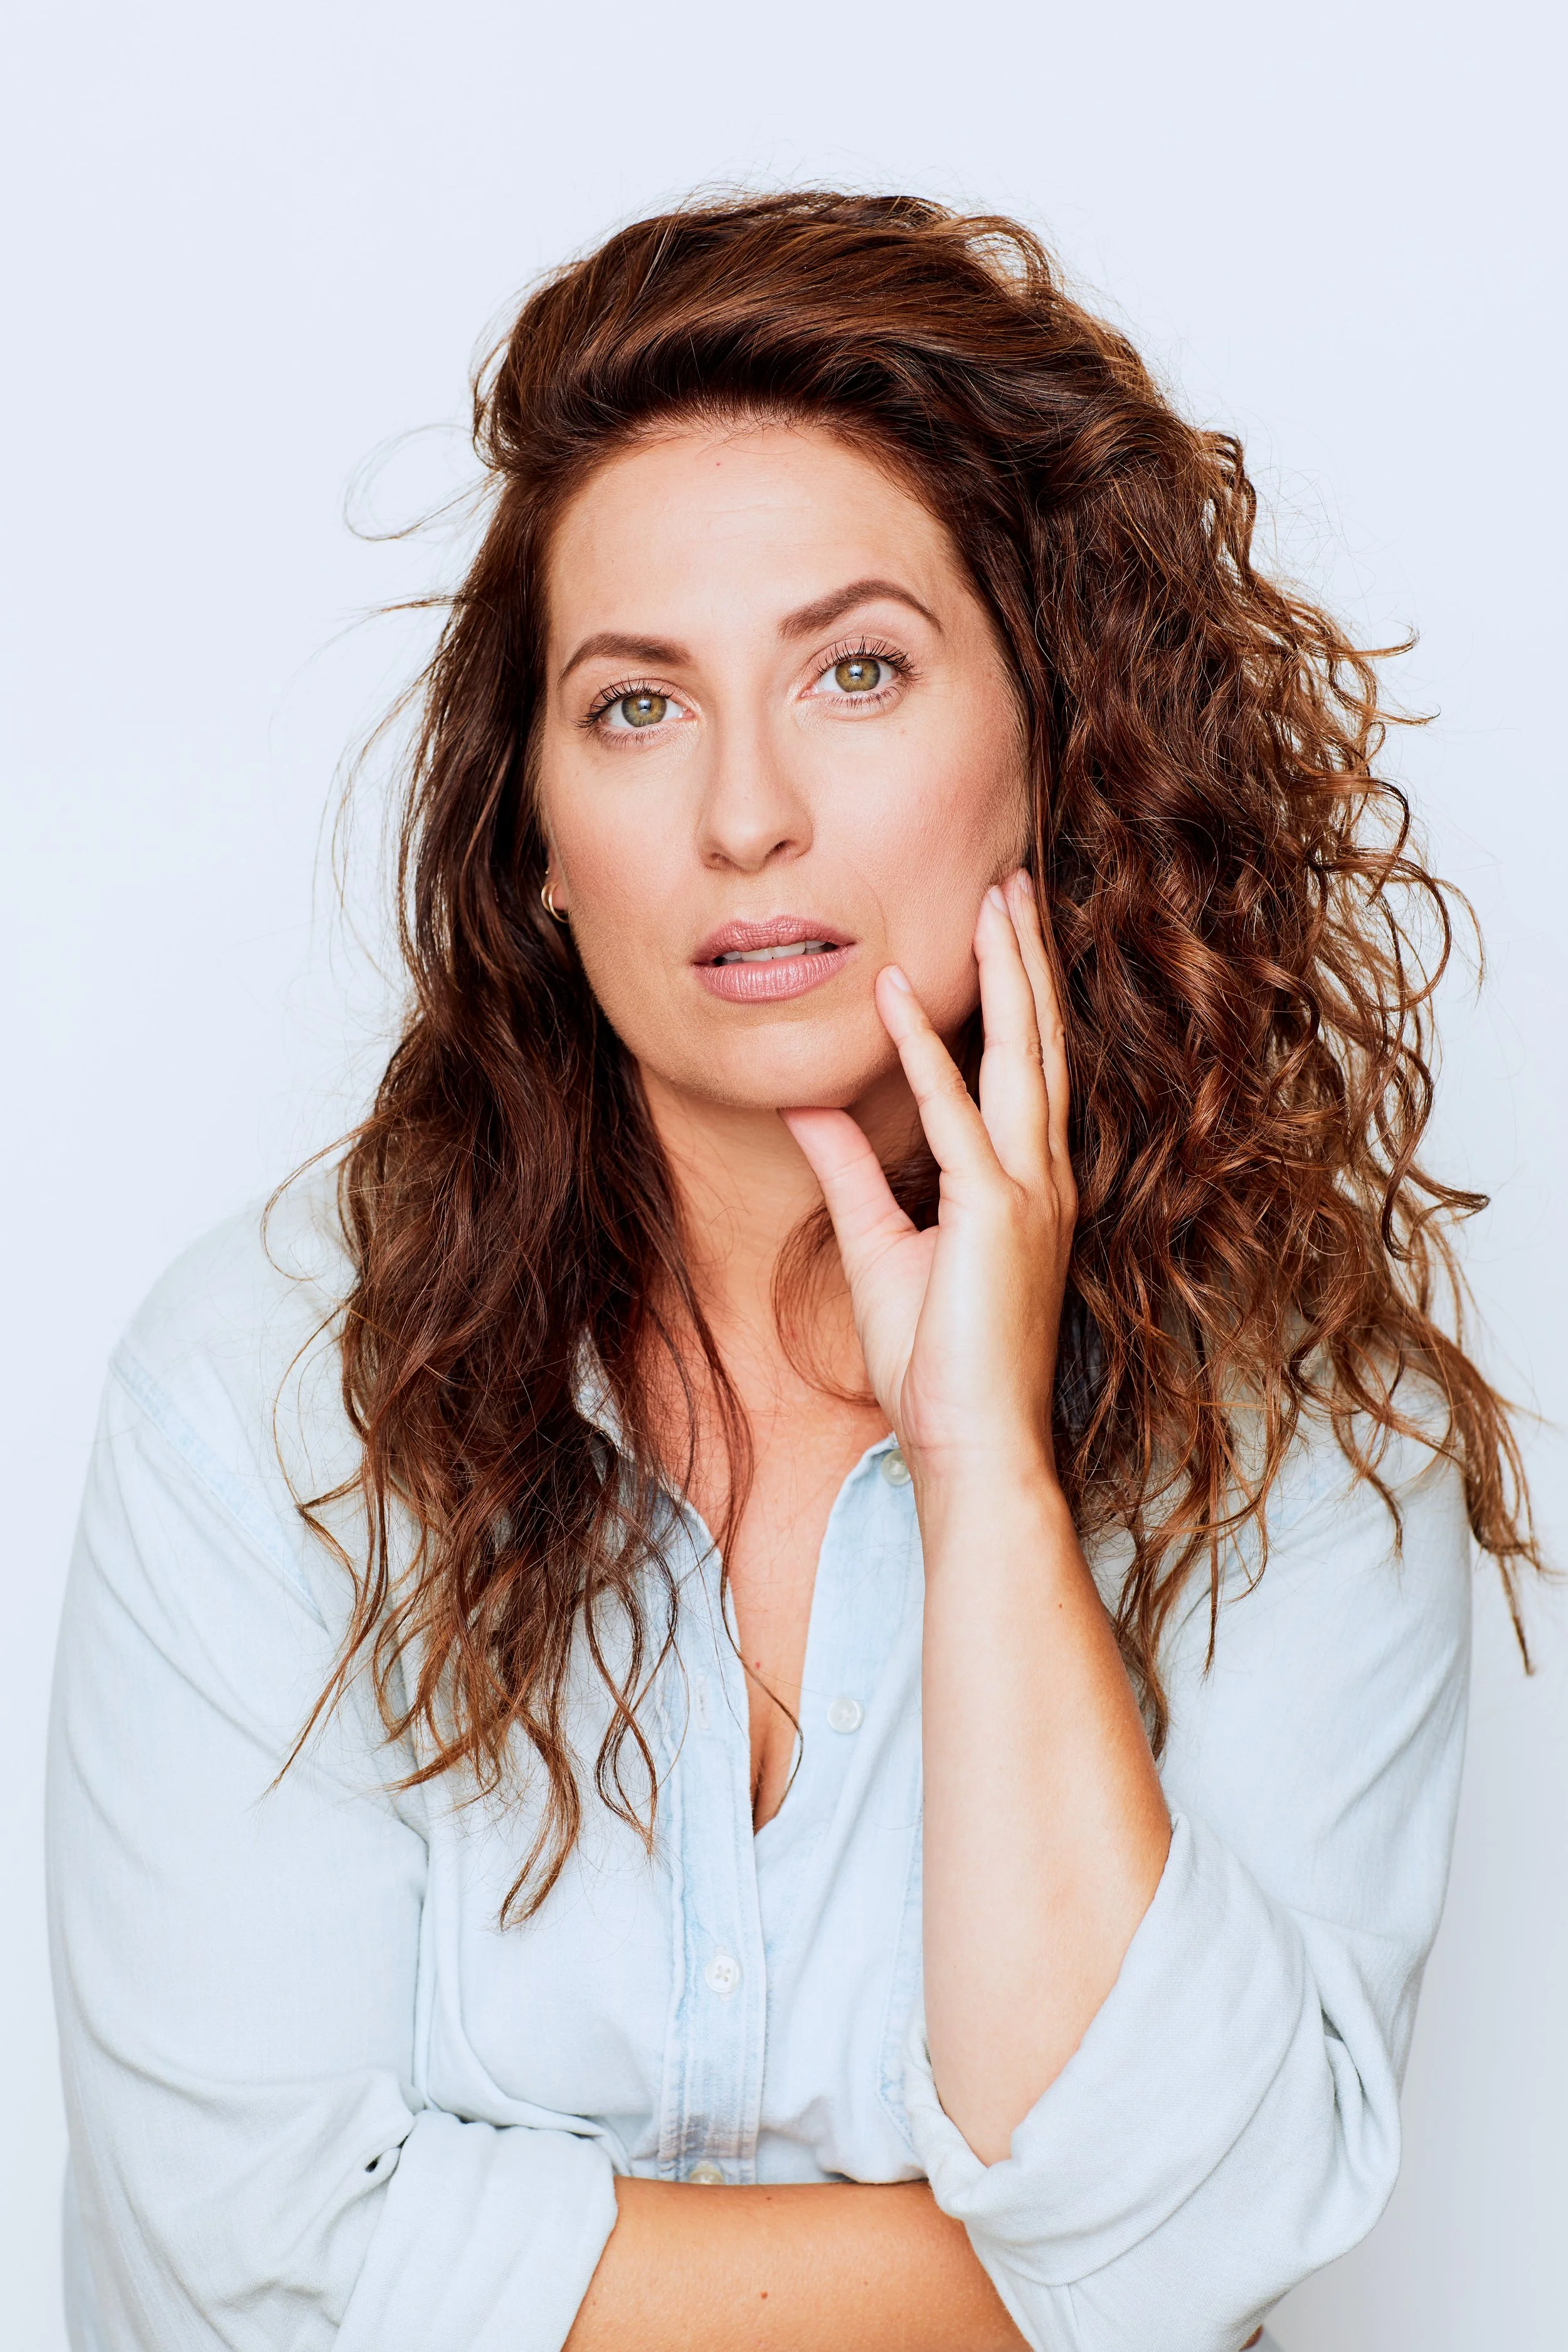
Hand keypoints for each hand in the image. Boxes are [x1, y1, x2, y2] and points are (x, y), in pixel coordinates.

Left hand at [782, 869, 1074, 1486]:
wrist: (974, 1446)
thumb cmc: (937, 1367)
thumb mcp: (879, 1249)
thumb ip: (849, 1171)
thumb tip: (808, 1106)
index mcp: (1025, 1188)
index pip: (1025, 1071)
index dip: (1018, 996)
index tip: (1004, 928)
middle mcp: (1042, 1178)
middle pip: (1040, 1044)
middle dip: (1027, 958)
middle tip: (1012, 881)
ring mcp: (1027, 1192)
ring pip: (1022, 1056)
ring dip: (1005, 972)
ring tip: (992, 898)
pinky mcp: (995, 1213)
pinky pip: (954, 1112)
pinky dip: (925, 1047)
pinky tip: (902, 990)